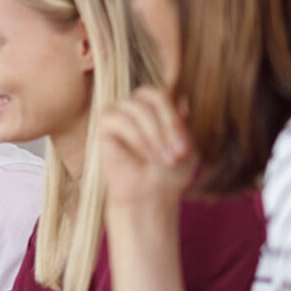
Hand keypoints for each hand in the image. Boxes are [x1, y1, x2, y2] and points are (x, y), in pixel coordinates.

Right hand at [97, 86, 196, 212]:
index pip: (167, 95)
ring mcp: (118, 113)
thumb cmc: (168, 173)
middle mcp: (136, 105)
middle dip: (168, 122)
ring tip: (161, 158)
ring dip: (154, 134)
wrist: (148, 196)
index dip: (176, 120)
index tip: (184, 150)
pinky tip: (144, 157)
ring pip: (138, 107)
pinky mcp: (104, 125)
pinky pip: (120, 120)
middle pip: (153, 94)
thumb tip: (182, 99)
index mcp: (157, 106)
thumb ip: (184, 122)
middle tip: (177, 152)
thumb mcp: (186, 145)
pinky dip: (137, 138)